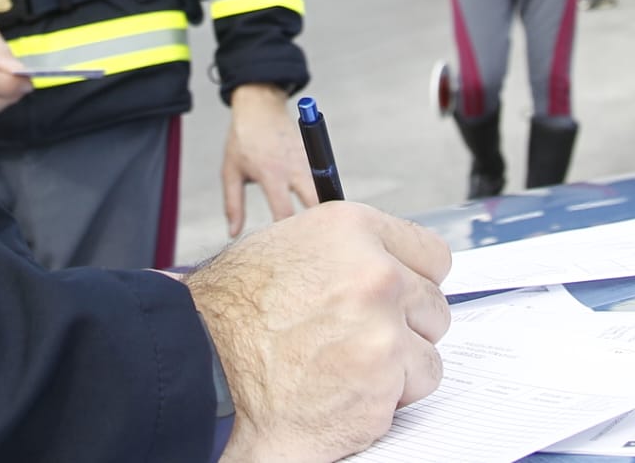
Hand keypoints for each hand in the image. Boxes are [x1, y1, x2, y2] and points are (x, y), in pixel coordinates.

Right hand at [187, 203, 450, 461]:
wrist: (200, 364)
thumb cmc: (232, 309)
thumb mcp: (289, 247)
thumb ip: (346, 252)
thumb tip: (385, 261)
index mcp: (355, 230)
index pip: (433, 254)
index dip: (416, 280)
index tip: (405, 297)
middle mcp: (377, 276)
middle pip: (434, 307)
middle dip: (406, 327)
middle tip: (360, 339)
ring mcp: (383, 333)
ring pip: (427, 355)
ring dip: (396, 368)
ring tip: (342, 366)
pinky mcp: (380, 386)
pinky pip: (408, 395)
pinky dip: (381, 402)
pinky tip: (338, 391)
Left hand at [222, 84, 316, 236]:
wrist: (259, 106)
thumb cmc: (242, 141)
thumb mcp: (230, 172)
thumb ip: (233, 205)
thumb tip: (233, 234)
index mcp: (271, 173)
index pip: (285, 211)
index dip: (288, 233)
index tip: (287, 250)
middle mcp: (293, 167)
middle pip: (315, 202)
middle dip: (319, 223)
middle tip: (319, 246)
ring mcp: (306, 159)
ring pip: (324, 190)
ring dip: (325, 209)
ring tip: (327, 233)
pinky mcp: (313, 154)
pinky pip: (323, 179)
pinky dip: (325, 194)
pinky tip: (325, 212)